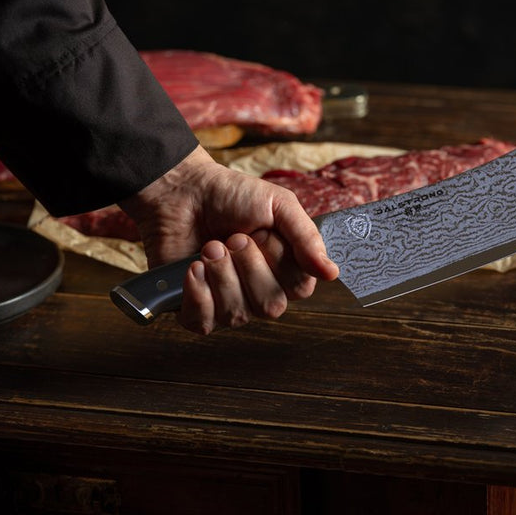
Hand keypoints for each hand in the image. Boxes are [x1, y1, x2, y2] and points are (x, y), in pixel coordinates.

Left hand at [119, 145, 338, 333]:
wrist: (183, 191)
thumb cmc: (232, 195)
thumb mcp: (278, 204)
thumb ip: (306, 237)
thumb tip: (332, 272)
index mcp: (285, 269)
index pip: (299, 289)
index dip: (280, 263)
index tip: (262, 234)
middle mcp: (259, 291)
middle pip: (270, 307)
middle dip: (248, 267)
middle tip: (233, 238)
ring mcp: (228, 303)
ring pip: (237, 315)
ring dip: (221, 274)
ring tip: (209, 246)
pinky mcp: (195, 309)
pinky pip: (204, 323)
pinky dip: (198, 295)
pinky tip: (193, 269)